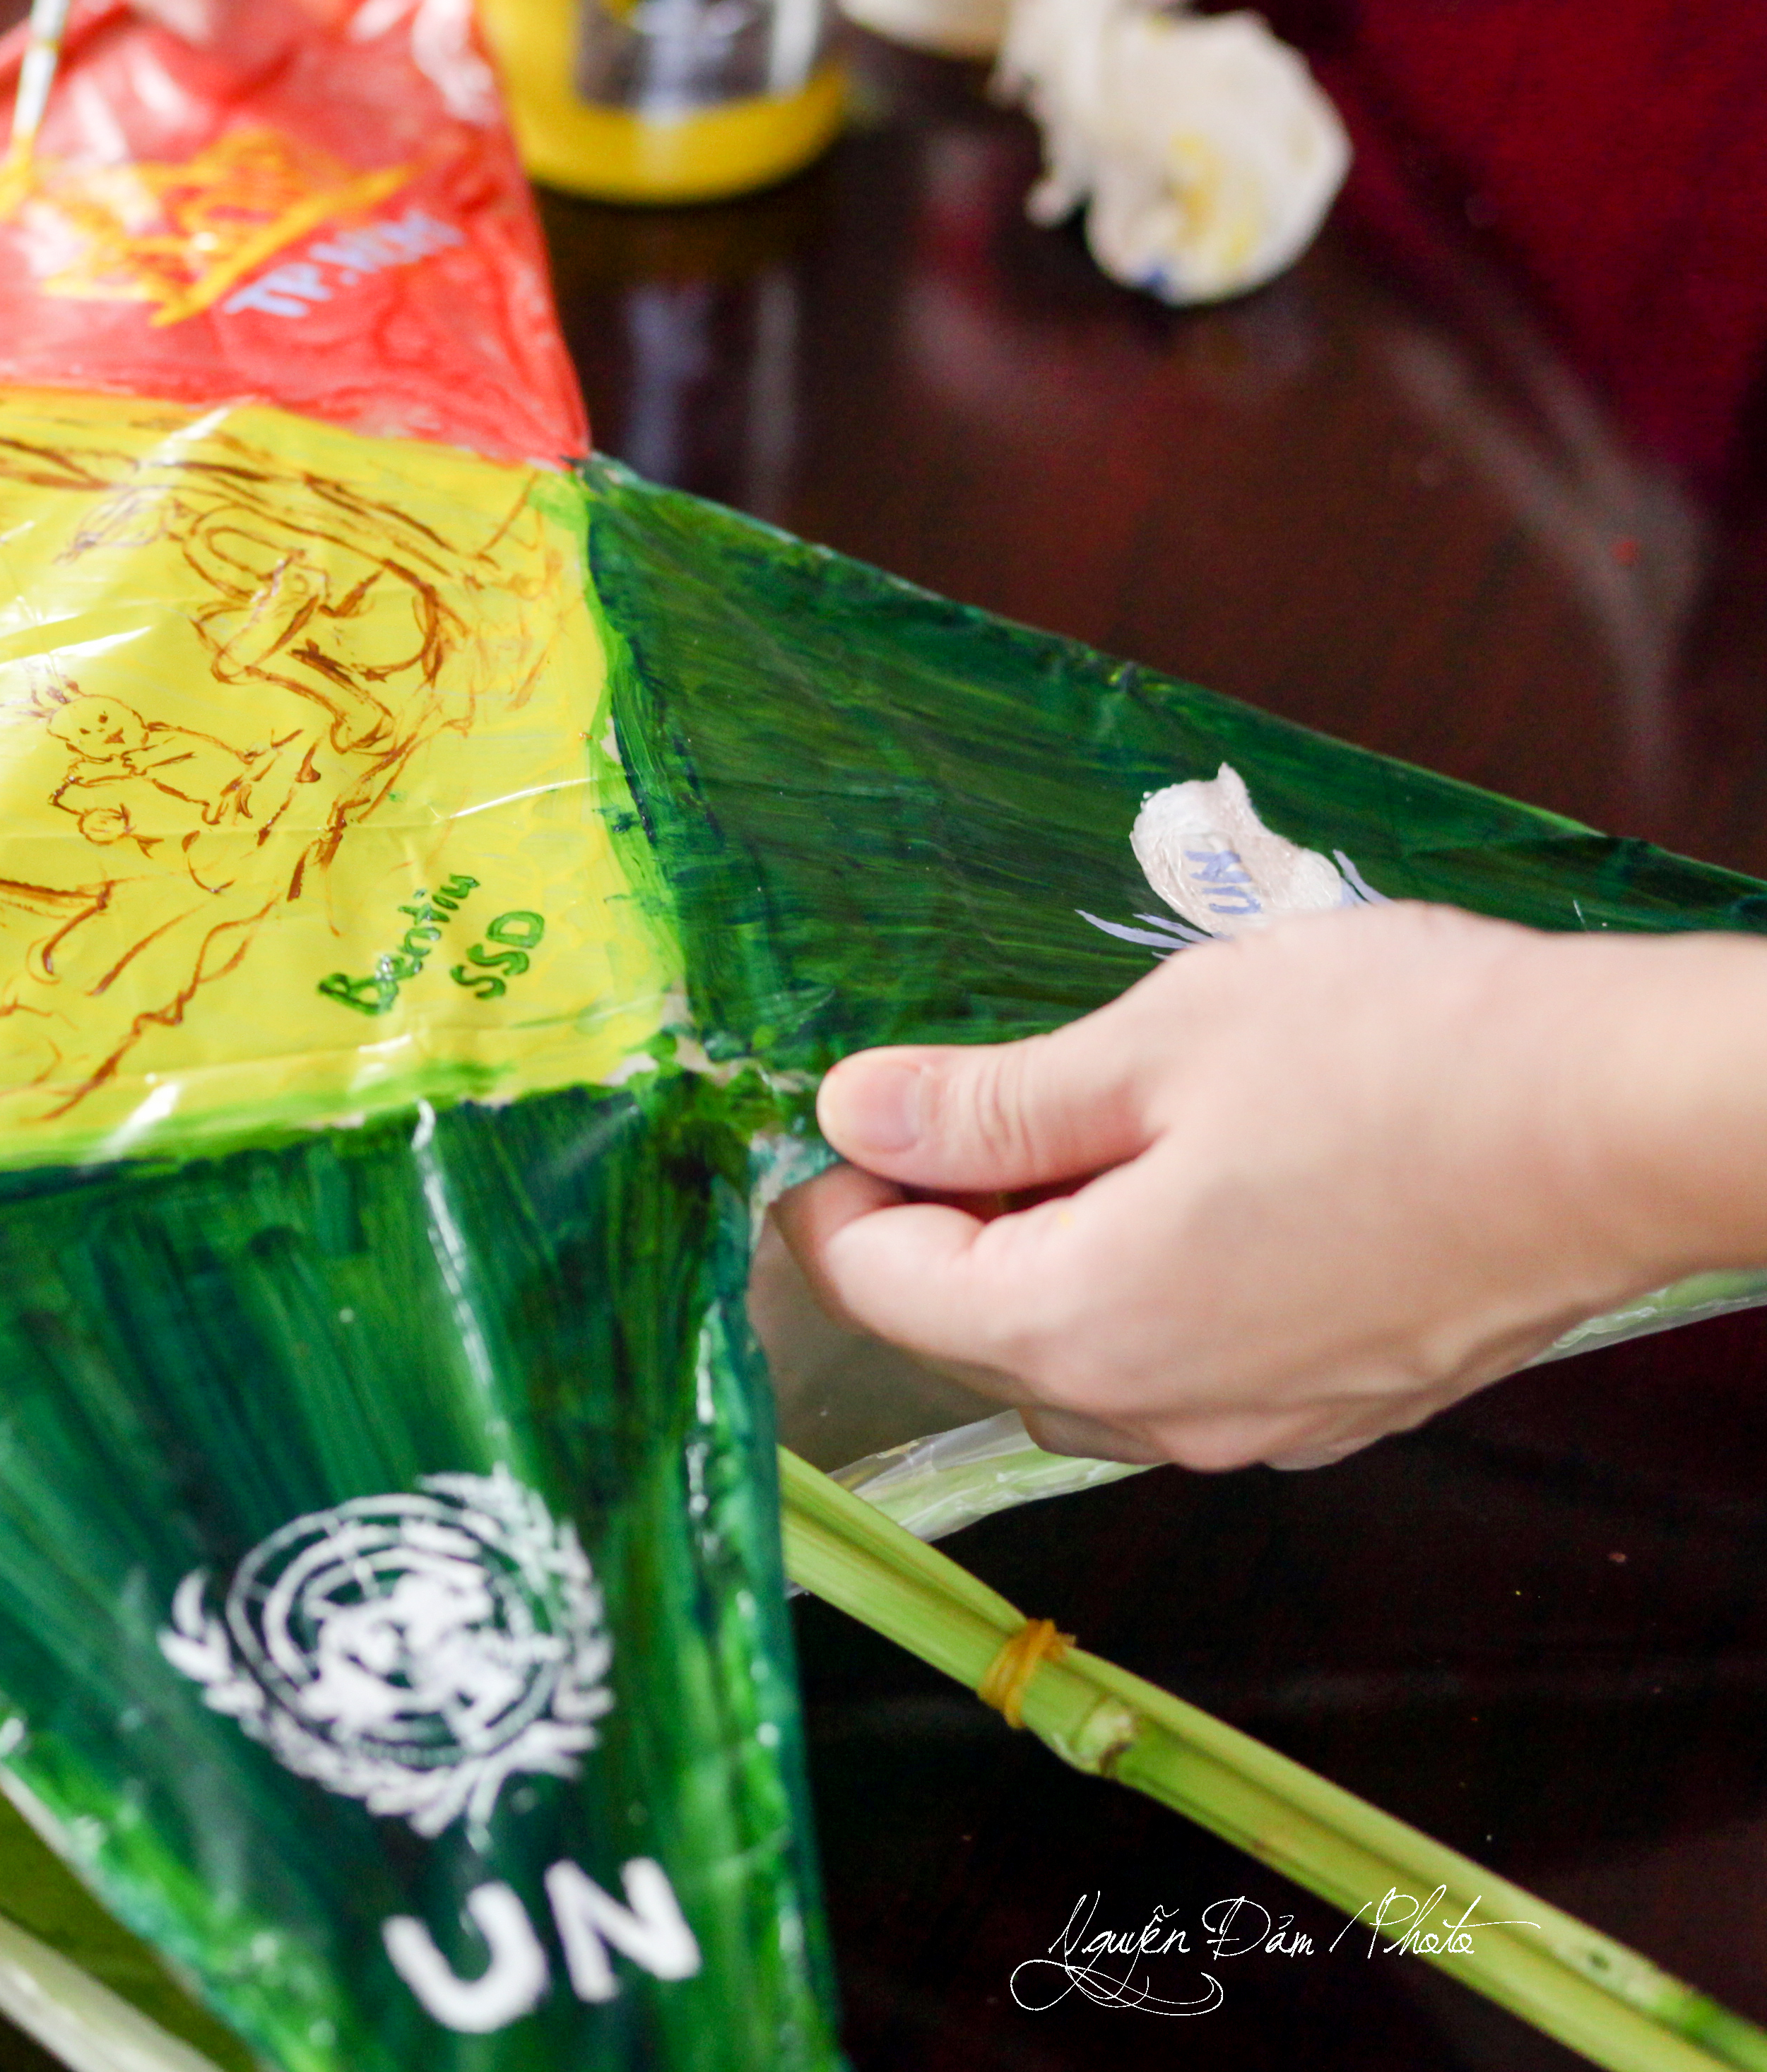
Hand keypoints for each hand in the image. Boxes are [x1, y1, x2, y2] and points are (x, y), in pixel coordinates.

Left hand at [776, 904, 1766, 1471]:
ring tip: (1100, 1118)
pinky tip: (1199, 1171)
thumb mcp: (1155, 1044)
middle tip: (979, 1088)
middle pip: (967, 1331)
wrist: (1631, 1120)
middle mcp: (1157, 1414)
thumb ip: (988, 1104)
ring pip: (1076, 1351)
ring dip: (1048, 1247)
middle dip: (943, 1218)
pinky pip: (1183, 1359)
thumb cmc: (1403, 1060)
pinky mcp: (1335, 1404)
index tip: (852, 1098)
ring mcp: (1257, 1425)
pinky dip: (1147, 1275)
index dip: (838, 1186)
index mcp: (1080, 1327)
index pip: (877, 1284)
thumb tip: (850, 1112)